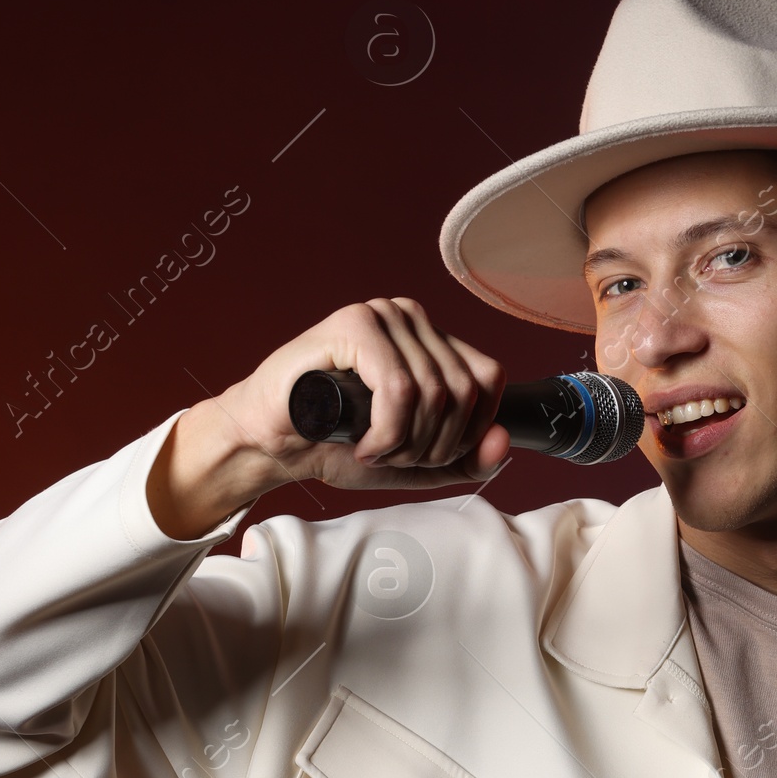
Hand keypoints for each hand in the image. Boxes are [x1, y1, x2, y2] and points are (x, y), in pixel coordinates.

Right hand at [146, 298, 509, 538]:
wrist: (273, 444)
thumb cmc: (337, 444)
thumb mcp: (416, 461)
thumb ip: (465, 459)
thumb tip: (503, 443)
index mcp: (431, 340)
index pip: (488, 379)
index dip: (469, 430)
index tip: (428, 455)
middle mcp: (411, 319)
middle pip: (464, 391)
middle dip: (434, 445)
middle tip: (394, 457)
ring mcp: (382, 316)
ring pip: (435, 394)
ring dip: (407, 443)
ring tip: (374, 451)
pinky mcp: (354, 326)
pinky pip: (400, 390)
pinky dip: (388, 434)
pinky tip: (363, 445)